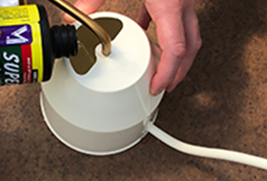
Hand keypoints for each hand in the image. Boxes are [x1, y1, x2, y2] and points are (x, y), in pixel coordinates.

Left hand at [67, 0, 201, 94]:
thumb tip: (77, 14)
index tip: (158, 87)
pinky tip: (145, 27)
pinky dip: (162, 26)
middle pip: (190, 46)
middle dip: (180, 70)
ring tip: (157, 64)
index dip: (169, 73)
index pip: (177, 49)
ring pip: (188, 31)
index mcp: (171, 3)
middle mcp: (183, 1)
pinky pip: (174, 13)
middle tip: (165, 85)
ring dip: (175, 51)